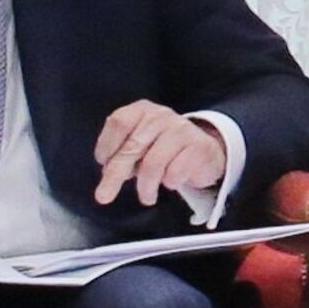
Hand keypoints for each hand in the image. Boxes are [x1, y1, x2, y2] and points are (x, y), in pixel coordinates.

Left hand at [93, 102, 226, 208]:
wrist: (205, 150)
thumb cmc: (164, 148)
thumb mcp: (141, 143)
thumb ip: (123, 153)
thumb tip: (108, 172)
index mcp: (143, 111)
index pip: (119, 122)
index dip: (106, 145)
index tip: (103, 163)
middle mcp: (161, 116)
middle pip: (132, 146)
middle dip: (115, 175)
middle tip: (104, 195)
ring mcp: (182, 130)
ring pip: (153, 163)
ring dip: (145, 186)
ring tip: (146, 196)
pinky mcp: (199, 147)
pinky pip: (175, 172)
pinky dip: (169, 183)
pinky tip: (170, 182)